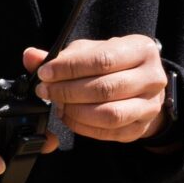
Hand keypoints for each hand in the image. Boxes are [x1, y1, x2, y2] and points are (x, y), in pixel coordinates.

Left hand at [26, 35, 169, 143]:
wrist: (141, 86)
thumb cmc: (114, 64)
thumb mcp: (91, 51)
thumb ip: (62, 56)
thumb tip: (31, 56)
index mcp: (141, 49)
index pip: (102, 59)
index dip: (69, 68)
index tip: (45, 73)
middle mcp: (152, 78)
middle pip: (104, 89)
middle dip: (67, 91)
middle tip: (46, 91)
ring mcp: (150, 106)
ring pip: (108, 114)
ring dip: (75, 111)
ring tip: (58, 105)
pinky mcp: (141, 128)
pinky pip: (108, 132)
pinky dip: (83, 127)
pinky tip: (69, 117)